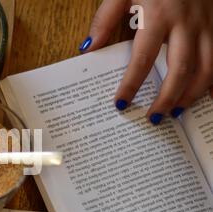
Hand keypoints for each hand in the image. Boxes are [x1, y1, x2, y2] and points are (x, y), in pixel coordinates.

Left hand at [80, 0, 212, 123]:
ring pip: (207, 67)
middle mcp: (186, 22)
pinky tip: (203, 96)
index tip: (121, 104)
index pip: (143, 59)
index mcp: (158, 15)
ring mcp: (206, 23)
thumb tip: (89, 48)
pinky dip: (212, 81)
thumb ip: (105, 19)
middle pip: (180, 69)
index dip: (131, 85)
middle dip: (167, 98)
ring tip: (176, 113)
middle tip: (154, 118)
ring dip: (192, 94)